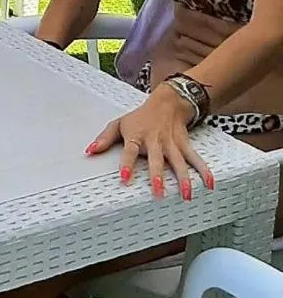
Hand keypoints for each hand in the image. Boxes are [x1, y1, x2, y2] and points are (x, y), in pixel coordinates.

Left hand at [87, 85, 213, 199]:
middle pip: (156, 159)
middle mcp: (155, 141)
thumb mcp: (119, 124)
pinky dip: (204, 170)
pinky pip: (195, 158)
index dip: (126, 164)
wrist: (166, 102)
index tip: (124, 178)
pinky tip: (209, 184)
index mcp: (136, 136)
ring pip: (178, 162)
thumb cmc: (139, 117)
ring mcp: (171, 144)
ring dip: (184, 178)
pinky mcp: (184, 145)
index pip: (129, 151)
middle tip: (158, 193)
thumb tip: (88, 151)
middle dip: (157, 176)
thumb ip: (104, 139)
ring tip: (186, 195)